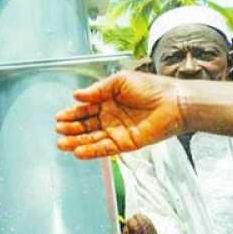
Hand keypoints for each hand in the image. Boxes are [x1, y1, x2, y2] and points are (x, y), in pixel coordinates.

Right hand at [56, 71, 184, 158]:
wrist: (174, 102)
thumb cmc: (150, 87)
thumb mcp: (120, 81)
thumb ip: (98, 90)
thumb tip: (76, 95)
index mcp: (107, 101)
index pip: (85, 110)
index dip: (72, 114)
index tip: (59, 117)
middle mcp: (110, 118)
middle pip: (86, 126)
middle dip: (71, 129)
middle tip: (58, 131)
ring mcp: (117, 132)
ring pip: (92, 139)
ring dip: (77, 142)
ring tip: (61, 144)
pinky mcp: (126, 144)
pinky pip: (105, 149)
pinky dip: (91, 151)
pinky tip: (78, 152)